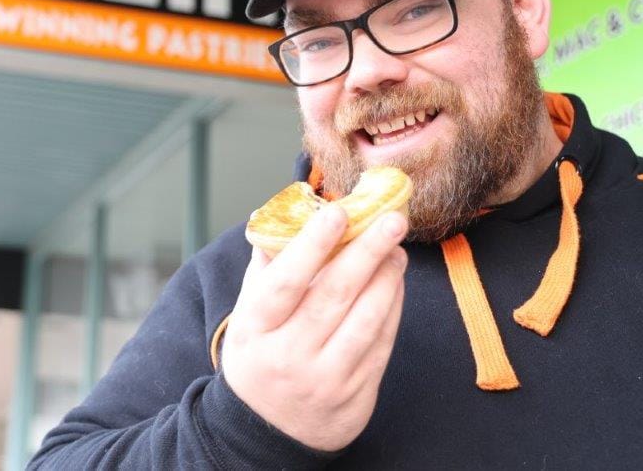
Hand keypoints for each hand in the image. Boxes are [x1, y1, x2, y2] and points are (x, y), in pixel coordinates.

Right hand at [221, 205, 407, 451]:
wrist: (270, 429)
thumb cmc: (259, 354)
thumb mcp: (246, 315)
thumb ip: (265, 267)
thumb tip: (282, 213)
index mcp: (254, 329)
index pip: (285, 283)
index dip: (312, 246)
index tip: (337, 212)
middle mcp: (289, 355)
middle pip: (333, 296)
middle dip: (367, 252)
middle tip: (391, 219)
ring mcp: (325, 378)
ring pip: (366, 320)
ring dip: (387, 278)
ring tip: (396, 248)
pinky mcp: (356, 394)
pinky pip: (381, 343)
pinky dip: (392, 307)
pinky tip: (394, 282)